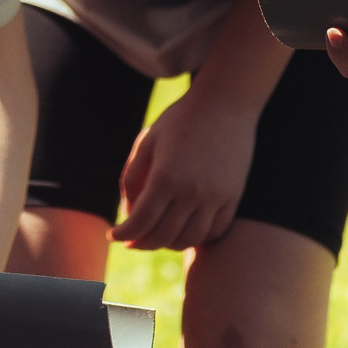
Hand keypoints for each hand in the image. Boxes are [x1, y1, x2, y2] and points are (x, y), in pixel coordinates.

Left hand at [109, 81, 256, 249]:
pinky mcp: (233, 197)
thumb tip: (128, 212)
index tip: (114, 235)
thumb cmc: (180, 119)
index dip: (124, 233)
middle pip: (163, 236)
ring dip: (168, 244)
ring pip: (189, 239)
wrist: (224, 103)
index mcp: (166, 177)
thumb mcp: (147, 141)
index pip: (141, 222)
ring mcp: (215, 198)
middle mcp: (192, 192)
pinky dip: (196, 238)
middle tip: (132, 241)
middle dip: (142, 243)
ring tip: (156, 237)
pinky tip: (183, 231)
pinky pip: (214, 232)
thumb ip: (132, 177)